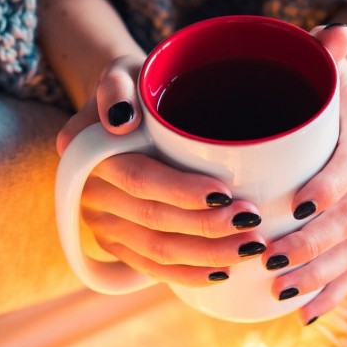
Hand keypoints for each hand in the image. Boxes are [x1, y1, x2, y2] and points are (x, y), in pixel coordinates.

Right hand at [56, 55, 268, 287]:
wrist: (123, 113)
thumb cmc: (137, 89)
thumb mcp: (125, 72)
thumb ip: (115, 86)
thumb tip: (119, 120)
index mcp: (92, 155)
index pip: (140, 179)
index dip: (182, 191)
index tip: (225, 193)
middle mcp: (93, 195)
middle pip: (154, 220)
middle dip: (207, 228)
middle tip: (253, 224)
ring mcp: (104, 224)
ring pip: (157, 251)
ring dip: (207, 255)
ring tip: (251, 247)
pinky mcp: (118, 244)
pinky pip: (151, 267)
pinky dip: (188, 274)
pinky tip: (223, 273)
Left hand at [265, 23, 346, 323]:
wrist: (342, 105)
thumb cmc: (314, 84)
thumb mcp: (315, 61)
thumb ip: (318, 51)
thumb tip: (336, 32)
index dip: (333, 185)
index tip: (297, 205)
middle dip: (315, 243)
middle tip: (271, 259)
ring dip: (320, 274)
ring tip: (281, 292)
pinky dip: (332, 291)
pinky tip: (305, 314)